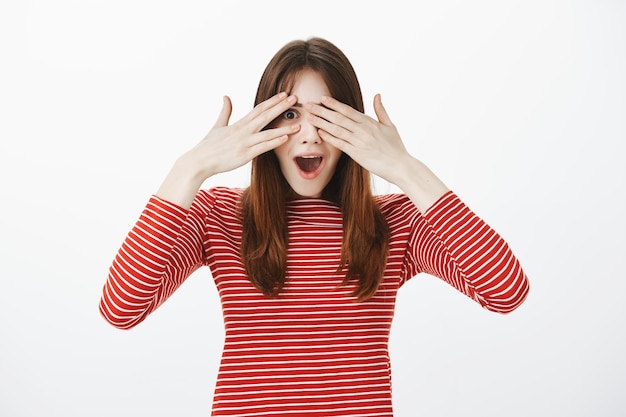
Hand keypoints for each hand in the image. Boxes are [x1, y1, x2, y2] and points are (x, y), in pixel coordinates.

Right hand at [181, 92, 299, 180]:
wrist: (200, 160)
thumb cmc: (209, 145)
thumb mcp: (218, 125)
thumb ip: (225, 111)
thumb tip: (226, 96)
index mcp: (239, 124)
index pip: (259, 109)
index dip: (273, 101)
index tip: (284, 94)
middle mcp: (244, 131)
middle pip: (266, 115)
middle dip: (281, 107)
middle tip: (295, 99)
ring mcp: (245, 142)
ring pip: (267, 132)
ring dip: (284, 127)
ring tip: (298, 124)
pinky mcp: (245, 155)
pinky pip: (262, 147)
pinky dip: (274, 142)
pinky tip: (285, 138)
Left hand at [306, 94, 409, 184]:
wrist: (400, 166)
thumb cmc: (396, 147)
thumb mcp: (390, 125)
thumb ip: (381, 110)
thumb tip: (377, 95)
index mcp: (370, 122)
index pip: (348, 110)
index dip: (334, 104)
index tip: (322, 98)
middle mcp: (363, 130)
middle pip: (338, 118)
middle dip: (322, 111)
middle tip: (308, 105)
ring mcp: (359, 142)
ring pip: (337, 129)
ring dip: (322, 123)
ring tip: (309, 117)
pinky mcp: (357, 154)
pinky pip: (340, 144)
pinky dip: (330, 138)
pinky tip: (320, 133)